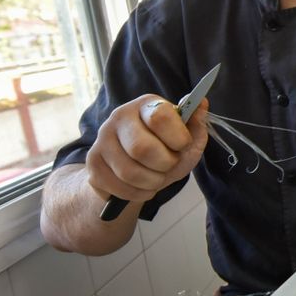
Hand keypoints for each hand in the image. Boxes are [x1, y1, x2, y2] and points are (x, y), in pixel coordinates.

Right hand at [85, 93, 209, 203]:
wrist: (132, 173)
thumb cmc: (163, 152)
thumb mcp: (186, 140)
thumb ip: (195, 125)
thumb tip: (202, 102)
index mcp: (146, 105)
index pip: (160, 117)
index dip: (178, 138)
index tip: (182, 145)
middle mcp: (119, 117)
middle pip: (142, 148)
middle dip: (164, 165)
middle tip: (168, 165)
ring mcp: (102, 140)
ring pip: (130, 172)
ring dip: (153, 182)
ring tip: (157, 178)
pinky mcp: (93, 163)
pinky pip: (120, 187)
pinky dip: (139, 193)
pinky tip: (142, 186)